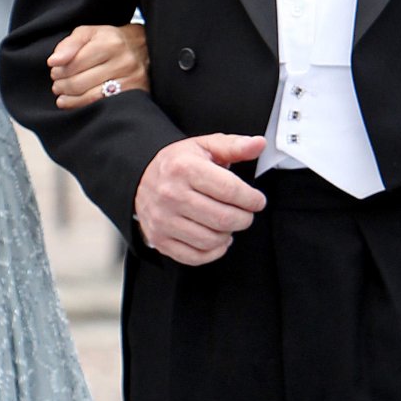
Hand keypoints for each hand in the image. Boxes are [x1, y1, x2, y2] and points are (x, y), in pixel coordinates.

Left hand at [49, 22, 148, 109]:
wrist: (143, 49)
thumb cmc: (110, 41)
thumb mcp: (89, 33)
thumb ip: (69, 44)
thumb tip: (54, 61)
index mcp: (110, 43)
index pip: (74, 63)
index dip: (59, 71)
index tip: (55, 72)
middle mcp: (124, 61)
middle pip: (80, 82)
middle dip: (62, 86)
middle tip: (57, 85)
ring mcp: (131, 80)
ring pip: (91, 97)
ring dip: (70, 99)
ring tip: (63, 95)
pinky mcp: (134, 95)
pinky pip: (103, 105)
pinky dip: (84, 106)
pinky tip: (76, 103)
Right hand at [134, 134, 266, 265]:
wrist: (141, 177)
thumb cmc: (178, 163)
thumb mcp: (204, 146)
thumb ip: (234, 146)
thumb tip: (258, 144)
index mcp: (184, 168)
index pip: (230, 190)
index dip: (252, 199)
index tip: (257, 201)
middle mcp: (171, 194)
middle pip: (223, 218)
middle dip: (244, 218)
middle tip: (246, 213)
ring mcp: (163, 220)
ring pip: (211, 240)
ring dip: (229, 234)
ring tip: (229, 223)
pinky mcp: (159, 239)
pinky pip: (196, 257)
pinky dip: (213, 251)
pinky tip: (217, 238)